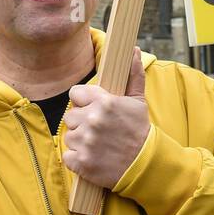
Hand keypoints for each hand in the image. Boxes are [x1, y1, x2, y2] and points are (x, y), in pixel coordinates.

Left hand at [61, 51, 150, 189]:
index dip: (83, 102)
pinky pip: (68, 157)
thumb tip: (132, 50)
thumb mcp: (137, 100)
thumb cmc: (140, 130)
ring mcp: (86, 142)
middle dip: (81, 123)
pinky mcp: (82, 163)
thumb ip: (132, 73)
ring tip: (97, 145)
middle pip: (70, 116)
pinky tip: (92, 158)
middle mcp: (92, 120)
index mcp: (104, 102)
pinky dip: (77, 160)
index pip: (75, 94)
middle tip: (98, 131)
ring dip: (80, 141)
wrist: (145, 164)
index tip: (93, 110)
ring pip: (69, 136)